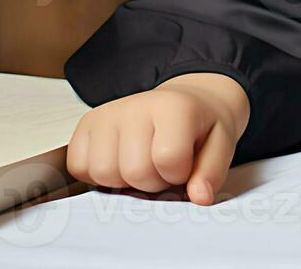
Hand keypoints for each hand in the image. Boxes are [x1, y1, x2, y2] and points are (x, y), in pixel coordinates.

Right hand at [66, 72, 250, 204]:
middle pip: (133, 171)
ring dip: (125, 181)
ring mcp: (106, 114)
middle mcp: (134, 105)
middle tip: (162, 168)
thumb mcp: (221, 145)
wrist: (184, 103)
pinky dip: (98, 175)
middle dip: (153, 182)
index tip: (185, 165)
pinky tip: (120, 163)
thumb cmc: (199, 128)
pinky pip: (79, 167)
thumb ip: (212, 173)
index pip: (168, 159)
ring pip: (103, 172)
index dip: (179, 175)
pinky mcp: (86, 124)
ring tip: (142, 165)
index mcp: (173, 107)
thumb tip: (199, 197)